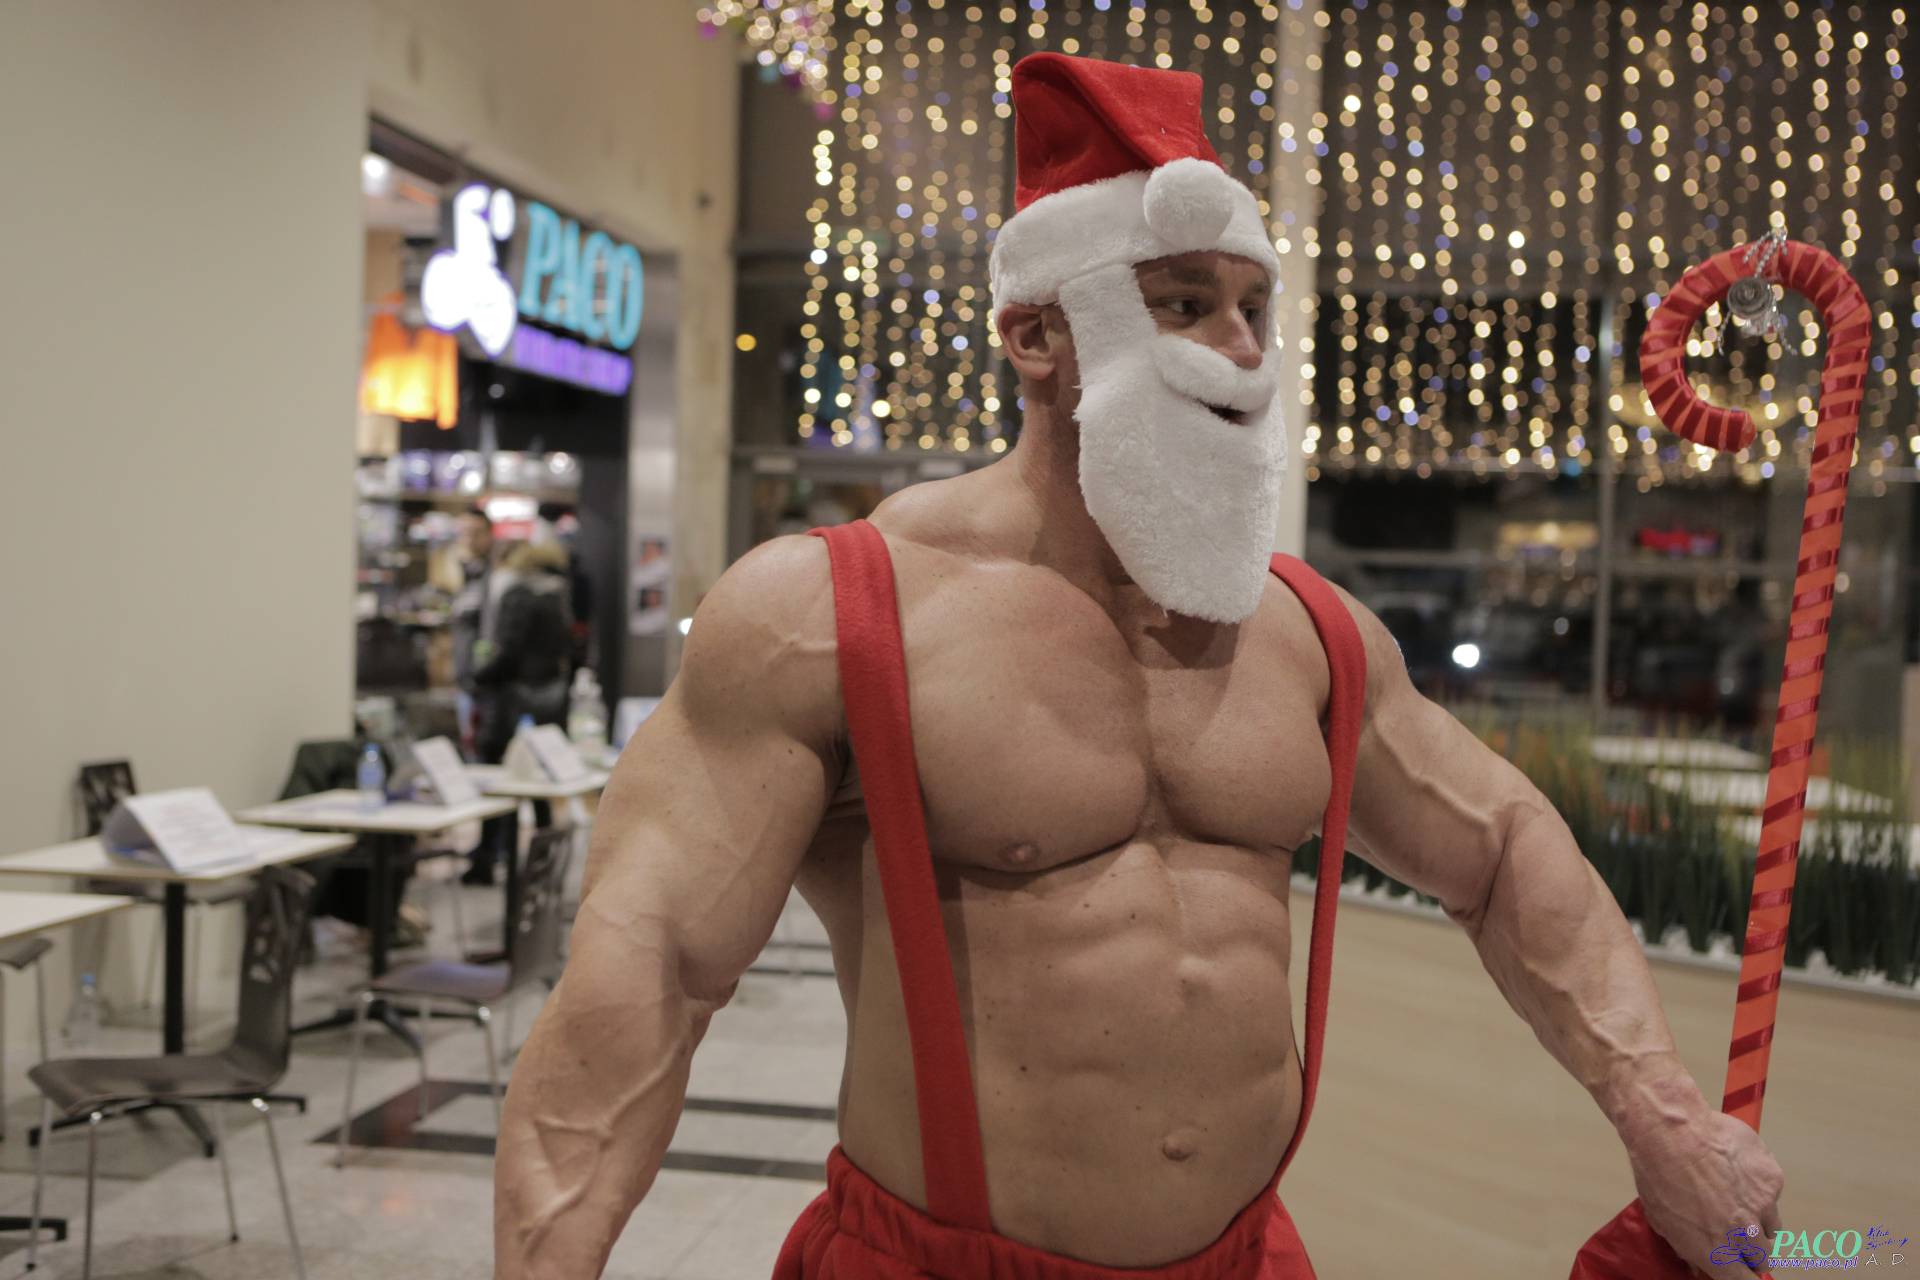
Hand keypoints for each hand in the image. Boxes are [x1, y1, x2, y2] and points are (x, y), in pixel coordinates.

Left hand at [1629, 1108, 1785, 1275]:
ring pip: (1772, 1226)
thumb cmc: (1657, 1175)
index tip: (1742, 1270)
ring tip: (1734, 1196)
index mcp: (1716, 1252)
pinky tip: (1734, 1168)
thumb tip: (1699, 1265)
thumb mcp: (1661, 1221)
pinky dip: (1758, 1187)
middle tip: (1736, 1231)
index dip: (1745, 1277)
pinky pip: (1771, 1193)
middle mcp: (1744, 1235)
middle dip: (1752, 1250)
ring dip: (1758, 1219)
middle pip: (1763, 1257)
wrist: (1671, 1131)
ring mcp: (1763, 1206)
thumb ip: (1687, 1247)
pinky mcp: (1773, 1180)